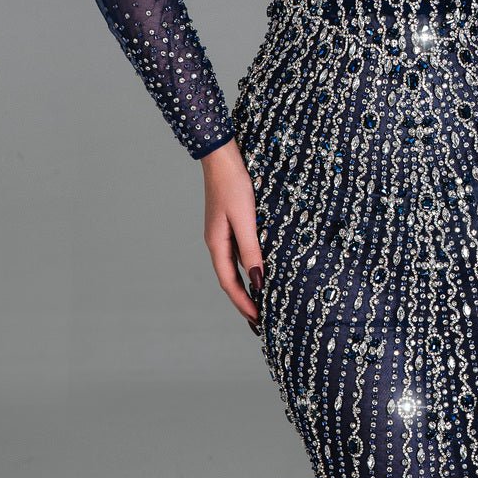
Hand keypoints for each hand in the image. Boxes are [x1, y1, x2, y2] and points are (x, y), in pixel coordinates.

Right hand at [200, 137, 264, 333]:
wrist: (222, 155)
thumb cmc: (233, 184)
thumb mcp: (245, 218)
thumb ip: (251, 249)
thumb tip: (258, 281)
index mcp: (216, 244)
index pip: (230, 283)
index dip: (243, 304)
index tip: (258, 322)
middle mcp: (216, 241)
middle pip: (230, 279)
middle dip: (244, 301)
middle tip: (259, 322)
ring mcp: (222, 232)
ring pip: (233, 267)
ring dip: (246, 286)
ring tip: (261, 302)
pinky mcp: (230, 222)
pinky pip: (238, 253)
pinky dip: (247, 267)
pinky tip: (258, 269)